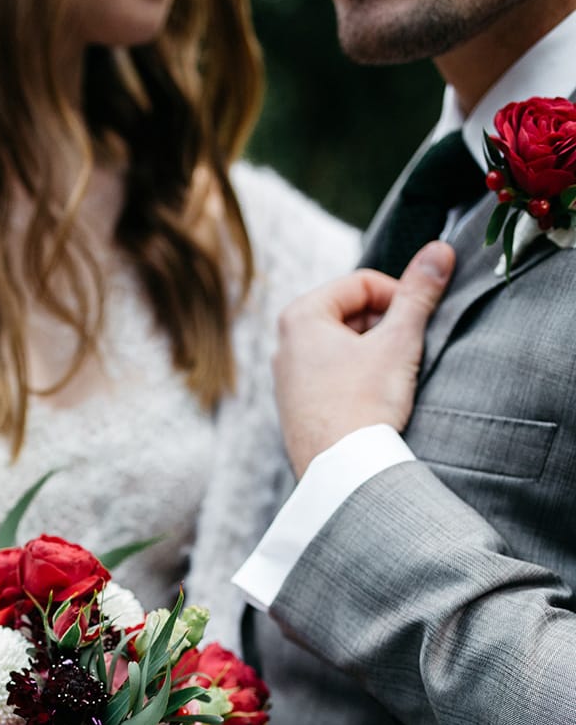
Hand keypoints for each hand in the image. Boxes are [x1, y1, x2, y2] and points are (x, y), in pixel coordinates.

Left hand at [273, 241, 455, 478]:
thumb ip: (420, 293)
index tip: (420, 319)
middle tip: (408, 352)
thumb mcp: (399, 342)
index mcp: (300, 316)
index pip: (362, 284)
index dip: (399, 295)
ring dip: (374, 354)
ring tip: (392, 380)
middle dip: (385, 327)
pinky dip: (358, 380)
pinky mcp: (295, 409)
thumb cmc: (364, 405)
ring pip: (343, 348)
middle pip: (350, 314)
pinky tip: (374, 402)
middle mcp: (284, 344)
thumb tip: (441, 250)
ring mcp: (286, 379)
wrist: (342, 474)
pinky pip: (333, 378)